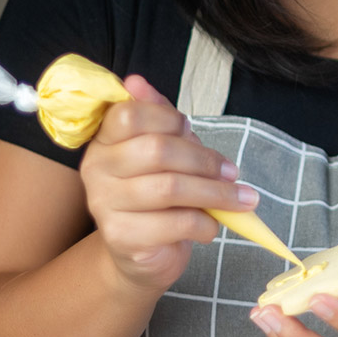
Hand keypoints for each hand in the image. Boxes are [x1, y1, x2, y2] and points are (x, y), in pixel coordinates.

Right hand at [79, 74, 259, 292]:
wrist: (141, 255)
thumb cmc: (158, 197)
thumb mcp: (163, 152)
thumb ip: (158, 118)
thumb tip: (136, 81)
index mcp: (104, 141)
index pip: (130, 114)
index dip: (169, 119)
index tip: (193, 132)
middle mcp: (97, 169)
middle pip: (157, 150)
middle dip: (204, 160)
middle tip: (232, 173)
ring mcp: (104, 204)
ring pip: (169, 188)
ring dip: (215, 193)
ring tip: (241, 200)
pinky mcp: (121, 237)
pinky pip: (174, 223)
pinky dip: (204, 223)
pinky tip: (212, 225)